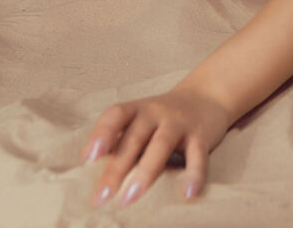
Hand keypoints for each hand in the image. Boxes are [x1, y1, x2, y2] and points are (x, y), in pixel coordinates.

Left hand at [80, 85, 232, 207]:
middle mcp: (157, 112)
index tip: (88, 158)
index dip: (102, 134)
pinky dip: (194, 174)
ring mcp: (180, 123)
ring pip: (161, 145)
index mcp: (138, 108)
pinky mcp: (202, 135)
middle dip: (116, 168)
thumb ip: (118, 136)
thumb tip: (84, 161)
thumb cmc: (163, 116)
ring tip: (130, 198)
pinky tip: (188, 194)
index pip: (116, 115)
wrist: (208, 95)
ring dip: (145, 172)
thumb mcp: (141, 118)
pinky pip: (198, 156)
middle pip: (134, 138)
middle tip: (101, 197)